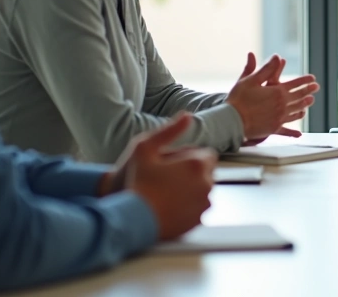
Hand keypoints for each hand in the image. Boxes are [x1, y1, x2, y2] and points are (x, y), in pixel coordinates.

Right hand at [121, 114, 216, 240]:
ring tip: (166, 192)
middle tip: (167, 177)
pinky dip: (188, 206)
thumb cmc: (135, 182)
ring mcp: (203, 205)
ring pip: (203, 191)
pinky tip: (168, 205)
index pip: (208, 155)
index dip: (190, 157)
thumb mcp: (145, 147)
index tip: (174, 163)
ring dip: (191, 188)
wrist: (129, 218)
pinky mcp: (197, 221)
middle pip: (206, 173)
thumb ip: (169, 130)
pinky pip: (197, 208)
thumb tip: (187, 116)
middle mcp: (206, 185)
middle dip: (192, 172)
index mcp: (197, 165)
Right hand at [225, 53, 319, 141]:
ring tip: (310, 102)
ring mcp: (279, 118)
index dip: (305, 80)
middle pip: (299, 97)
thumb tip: (277, 56)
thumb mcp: (251, 80)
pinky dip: (293, 132)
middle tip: (316, 88)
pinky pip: (286, 130)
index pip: (296, 84)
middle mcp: (282, 105)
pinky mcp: (273, 129)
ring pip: (296, 112)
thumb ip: (266, 69)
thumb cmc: (239, 99)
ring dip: (304, 106)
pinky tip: (299, 134)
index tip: (312, 78)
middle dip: (308, 91)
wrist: (231, 120)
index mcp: (277, 92)